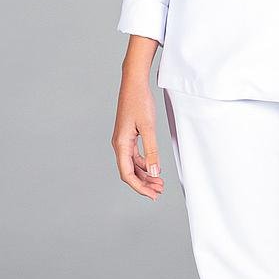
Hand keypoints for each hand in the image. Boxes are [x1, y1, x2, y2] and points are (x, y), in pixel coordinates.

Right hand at [112, 63, 164, 200]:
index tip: (152, 195)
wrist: (134, 83)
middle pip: (129, 172)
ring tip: (159, 182)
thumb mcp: (149, 127)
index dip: (139, 187)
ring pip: (133, 164)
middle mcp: (119, 144)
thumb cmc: (139, 102)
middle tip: (160, 191)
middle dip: (144, 183)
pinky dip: (144, 163)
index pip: (127, 174)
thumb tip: (155, 172)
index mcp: (121, 144)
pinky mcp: (128, 135)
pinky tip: (154, 167)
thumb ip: (152, 150)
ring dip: (145, 174)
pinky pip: (135, 155)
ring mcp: (123, 140)